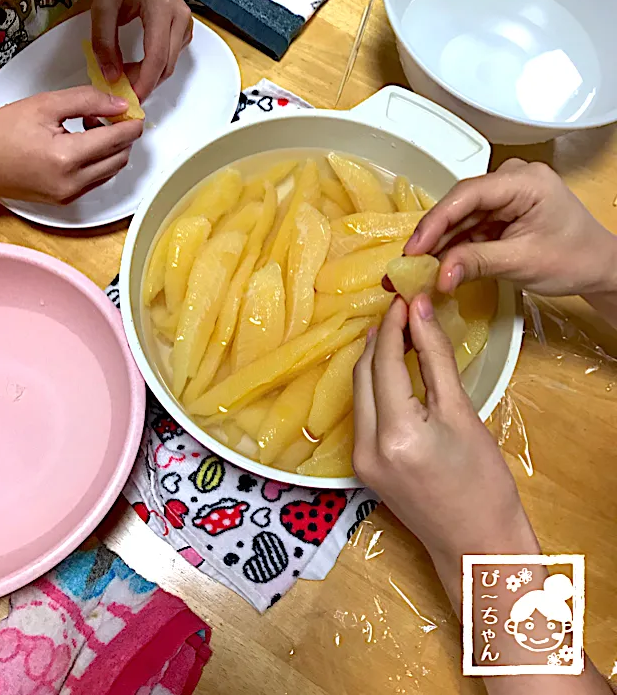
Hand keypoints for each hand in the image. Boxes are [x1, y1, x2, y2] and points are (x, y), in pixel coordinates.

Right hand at [0, 87, 142, 203]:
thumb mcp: (44, 104)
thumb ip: (87, 100)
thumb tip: (119, 103)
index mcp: (66, 157)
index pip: (117, 139)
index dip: (131, 123)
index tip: (134, 112)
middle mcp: (72, 182)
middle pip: (120, 157)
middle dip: (122, 135)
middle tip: (110, 114)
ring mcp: (69, 194)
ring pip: (111, 170)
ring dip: (111, 149)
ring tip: (91, 126)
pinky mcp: (65, 200)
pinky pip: (96, 180)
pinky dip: (98, 161)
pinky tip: (82, 144)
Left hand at [91, 0, 192, 101]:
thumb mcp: (104, 4)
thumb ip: (103, 41)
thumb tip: (110, 75)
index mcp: (161, 10)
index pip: (156, 57)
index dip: (144, 82)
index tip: (130, 97)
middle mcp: (180, 20)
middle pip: (166, 66)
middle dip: (145, 83)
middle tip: (122, 89)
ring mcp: (186, 26)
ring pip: (170, 64)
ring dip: (150, 77)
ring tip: (127, 76)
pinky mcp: (186, 32)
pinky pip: (172, 58)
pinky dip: (156, 68)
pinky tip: (139, 65)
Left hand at [353, 295, 535, 563]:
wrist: (477, 546)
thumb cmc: (483, 483)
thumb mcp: (463, 414)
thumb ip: (436, 359)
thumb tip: (419, 311)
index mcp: (394, 434)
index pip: (382, 362)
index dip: (392, 325)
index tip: (405, 297)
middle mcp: (365, 446)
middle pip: (362, 374)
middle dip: (379, 338)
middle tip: (403, 310)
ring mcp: (359, 460)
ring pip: (358, 392)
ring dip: (374, 360)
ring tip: (399, 332)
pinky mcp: (362, 467)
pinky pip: (362, 413)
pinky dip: (375, 386)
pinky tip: (392, 369)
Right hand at [405, 159, 616, 296]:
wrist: (599, 268)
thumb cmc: (575, 258)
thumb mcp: (522, 262)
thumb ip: (477, 262)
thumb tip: (439, 274)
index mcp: (524, 181)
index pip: (468, 195)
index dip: (436, 221)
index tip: (415, 248)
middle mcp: (511, 181)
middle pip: (459, 206)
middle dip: (433, 236)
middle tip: (408, 263)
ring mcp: (504, 197)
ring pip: (460, 218)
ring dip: (439, 245)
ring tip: (416, 269)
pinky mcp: (499, 213)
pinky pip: (468, 228)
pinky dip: (453, 248)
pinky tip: (436, 265)